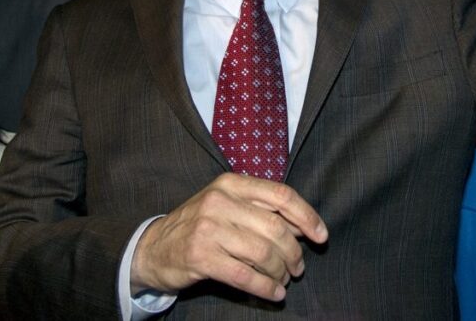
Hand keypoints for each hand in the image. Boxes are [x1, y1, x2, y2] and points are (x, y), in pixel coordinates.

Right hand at [130, 174, 327, 300]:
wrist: (154, 247)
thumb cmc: (199, 225)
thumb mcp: (228, 207)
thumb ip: (262, 211)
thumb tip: (303, 226)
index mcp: (231, 184)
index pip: (281, 195)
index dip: (307, 216)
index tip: (321, 236)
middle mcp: (220, 201)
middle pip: (276, 228)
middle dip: (294, 253)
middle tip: (298, 268)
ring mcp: (208, 228)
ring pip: (263, 253)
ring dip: (280, 272)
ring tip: (283, 280)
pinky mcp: (200, 256)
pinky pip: (245, 275)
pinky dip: (265, 287)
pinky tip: (273, 293)